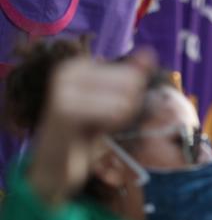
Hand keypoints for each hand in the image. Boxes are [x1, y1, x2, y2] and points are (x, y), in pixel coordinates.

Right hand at [30, 55, 149, 201]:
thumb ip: (129, 77)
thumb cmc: (83, 135)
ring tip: (98, 129)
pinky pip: (114, 113)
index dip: (131, 99)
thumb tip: (149, 52)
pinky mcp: (64, 109)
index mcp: (79, 65)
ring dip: (121, 121)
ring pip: (125, 99)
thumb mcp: (111, 102)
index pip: (133, 74)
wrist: (53, 167)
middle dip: (129, 108)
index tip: (108, 114)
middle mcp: (68, 70)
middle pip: (132, 84)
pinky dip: (113, 126)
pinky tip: (95, 134)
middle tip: (105, 124)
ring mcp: (64, 87)